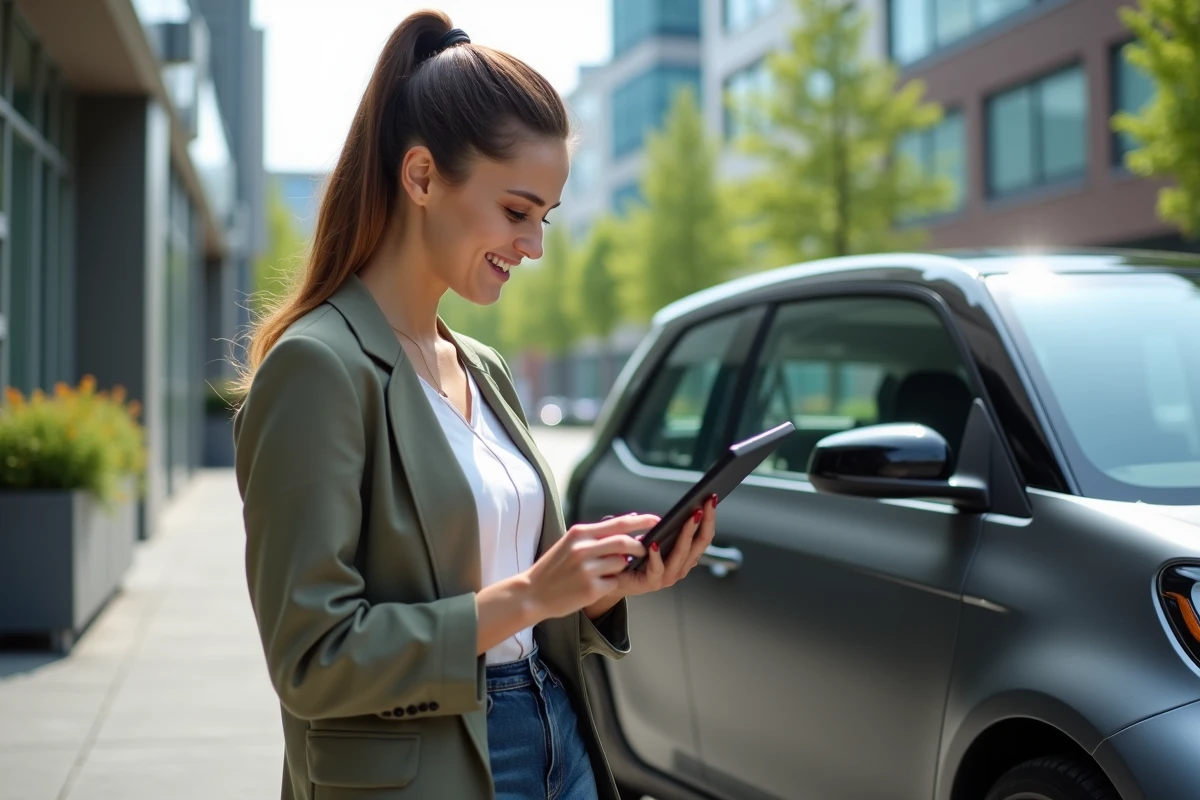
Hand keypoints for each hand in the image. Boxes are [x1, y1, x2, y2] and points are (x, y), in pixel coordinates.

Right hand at [525, 513, 658, 619]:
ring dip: (620, 568)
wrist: (532, 594)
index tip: (657, 520)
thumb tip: (628, 520)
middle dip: (639, 547)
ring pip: (621, 563)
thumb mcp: (570, 543)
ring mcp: (587, 569)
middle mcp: (583, 549)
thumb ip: (596, 534)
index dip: (641, 521)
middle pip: (625, 542)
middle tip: (642, 551)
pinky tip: (595, 585)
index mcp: (579, 534)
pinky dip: (610, 584)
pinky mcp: (591, 589)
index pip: (618, 523)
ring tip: (605, 571)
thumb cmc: (554, 568)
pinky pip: (614, 583)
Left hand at [610, 494, 717, 600]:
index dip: (710, 518)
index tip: (711, 499)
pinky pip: (657, 569)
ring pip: (682, 554)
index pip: (703, 537)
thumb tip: (665, 515)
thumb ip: (660, 528)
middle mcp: (682, 567)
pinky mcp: (651, 582)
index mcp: (685, 556)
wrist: (614, 578)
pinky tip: (654, 544)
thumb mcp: (651, 537)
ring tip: (690, 517)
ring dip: (687, 534)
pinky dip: (657, 556)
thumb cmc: (634, 556)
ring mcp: (668, 577)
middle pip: (700, 543)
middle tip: (706, 503)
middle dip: (705, 521)